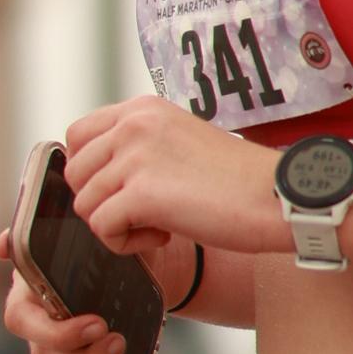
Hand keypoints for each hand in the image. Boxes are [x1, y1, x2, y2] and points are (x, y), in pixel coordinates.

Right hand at [0, 218, 176, 353]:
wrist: (137, 261)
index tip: (96, 325)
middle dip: (82, 353)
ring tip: (122, 348)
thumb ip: (48, 233)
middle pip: (43, 353)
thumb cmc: (102, 243)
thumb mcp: (85, 232)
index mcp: (27, 290)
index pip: (19, 321)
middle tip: (115, 338)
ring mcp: (54, 346)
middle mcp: (36, 322)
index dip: (54, 332)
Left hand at [59, 97, 286, 258]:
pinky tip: (163, 238)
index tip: (121, 191)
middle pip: (74, 173)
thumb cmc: (238, 181)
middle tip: (140, 214)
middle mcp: (134, 124)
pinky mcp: (141, 193)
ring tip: (158, 227)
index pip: (77, 136)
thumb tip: (100, 175)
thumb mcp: (181, 142)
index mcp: (142, 109)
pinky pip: (101, 227)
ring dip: (115, 226)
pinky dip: (125, 245)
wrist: (278, 197)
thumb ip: (141, 147)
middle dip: (100, 202)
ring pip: (84, 204)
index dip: (90, 172)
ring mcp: (135, 156)